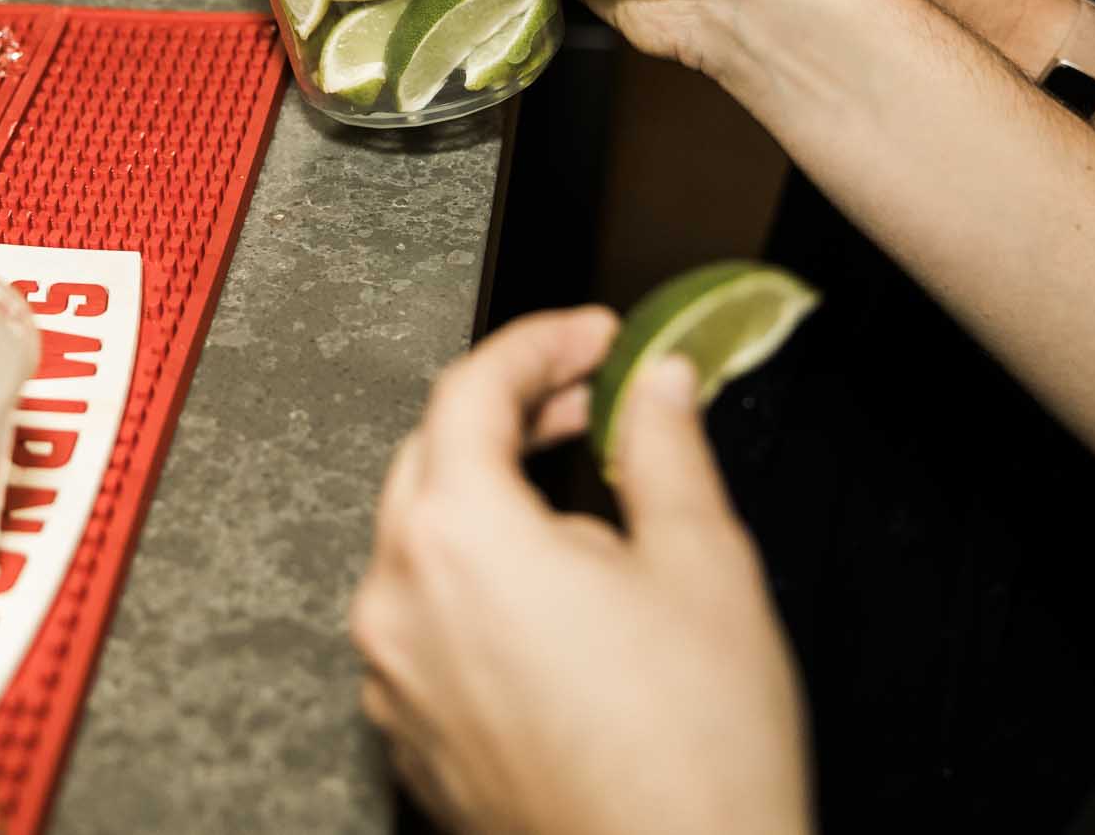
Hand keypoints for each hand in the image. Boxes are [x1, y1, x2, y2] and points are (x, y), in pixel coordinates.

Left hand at [350, 309, 810, 834]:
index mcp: (459, 537)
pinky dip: (473, 583)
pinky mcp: (406, 731)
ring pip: (421, 542)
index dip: (538, 344)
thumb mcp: (703, 565)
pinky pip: (423, 621)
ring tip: (582, 508)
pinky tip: (550, 601)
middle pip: (431, 458)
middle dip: (507, 414)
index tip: (593, 338)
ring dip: (490, 500)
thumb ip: (665, 449)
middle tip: (587, 403)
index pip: (470, 389)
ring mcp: (391, 672)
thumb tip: (657, 384)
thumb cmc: (694, 756)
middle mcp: (398, 598)